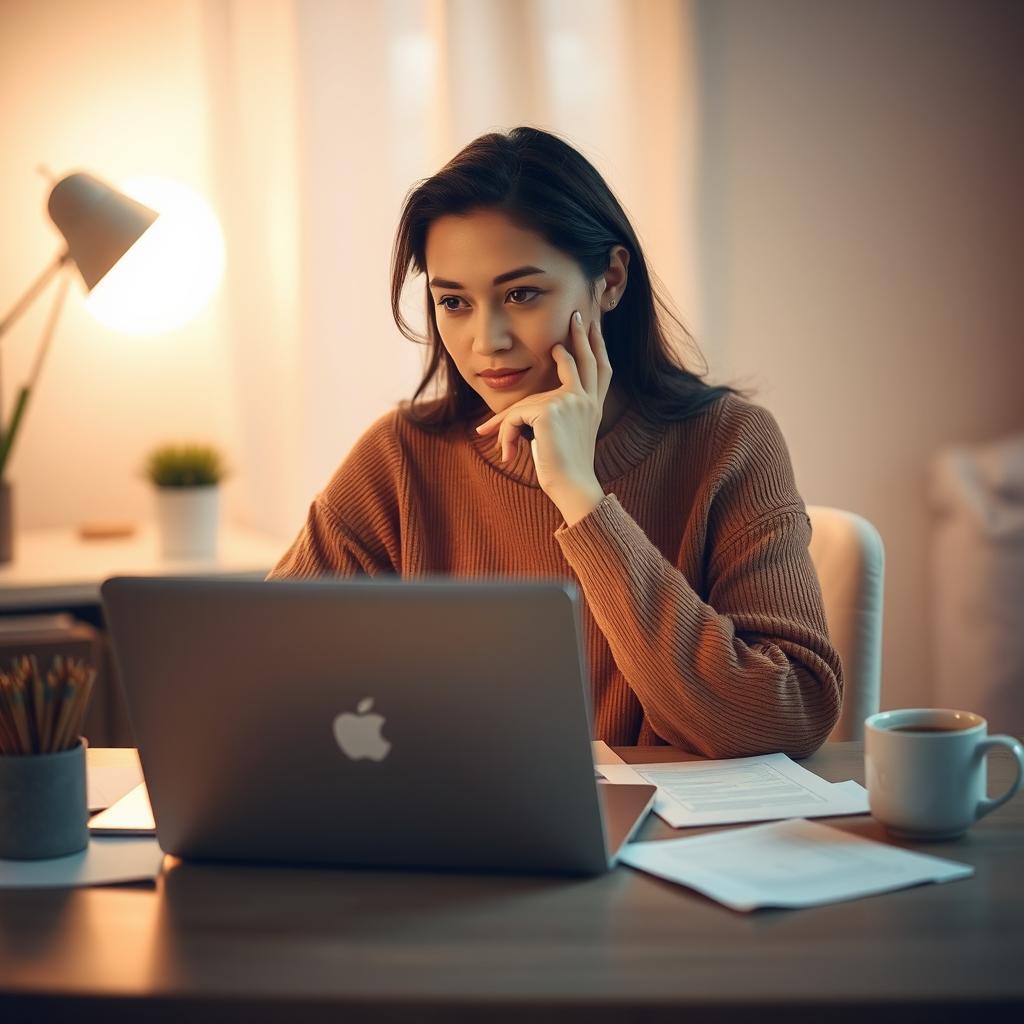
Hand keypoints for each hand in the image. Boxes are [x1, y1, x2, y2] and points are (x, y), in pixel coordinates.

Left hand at [475, 310, 610, 521]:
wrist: (574, 486)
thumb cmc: (567, 469)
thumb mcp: (563, 436)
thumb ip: (552, 416)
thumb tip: (519, 413)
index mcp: (593, 406)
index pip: (600, 369)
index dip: (597, 347)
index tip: (594, 327)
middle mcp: (586, 400)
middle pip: (586, 359)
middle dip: (581, 334)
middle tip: (577, 313)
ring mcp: (570, 402)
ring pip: (528, 401)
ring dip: (505, 422)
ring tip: (486, 432)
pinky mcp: (549, 411)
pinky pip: (514, 416)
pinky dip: (504, 435)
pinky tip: (507, 454)